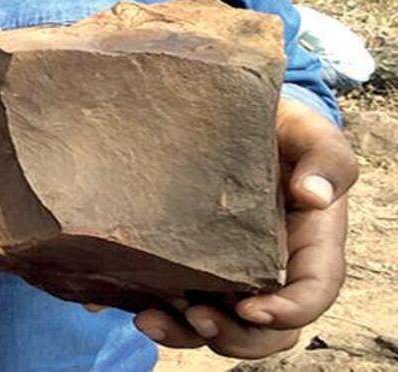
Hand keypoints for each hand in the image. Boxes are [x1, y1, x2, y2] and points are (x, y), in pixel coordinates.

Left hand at [135, 97, 357, 357]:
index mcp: (306, 244)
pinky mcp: (182, 258)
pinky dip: (146, 308)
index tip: (254, 308)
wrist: (228, 108)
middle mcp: (266, 266)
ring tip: (150, 319)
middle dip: (233, 334)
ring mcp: (223, 267)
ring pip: (214, 320)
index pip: (310, 292)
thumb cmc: (280, 126)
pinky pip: (168, 296)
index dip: (288, 311)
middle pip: (262, 327)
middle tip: (198, 316)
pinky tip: (117, 304)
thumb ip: (325, 159)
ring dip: (185, 332)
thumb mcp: (310, 133)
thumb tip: (314, 195)